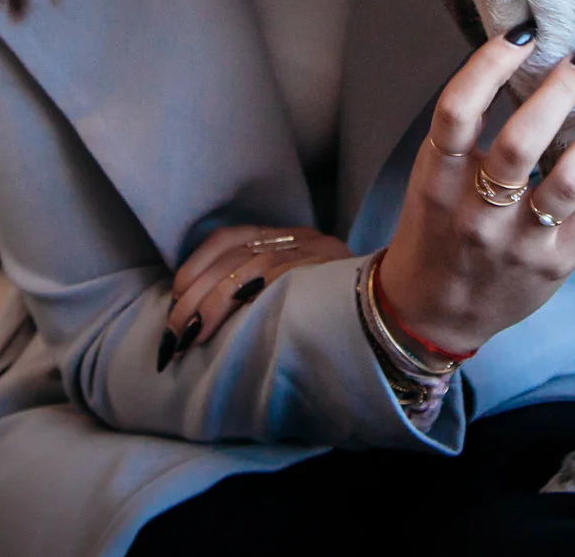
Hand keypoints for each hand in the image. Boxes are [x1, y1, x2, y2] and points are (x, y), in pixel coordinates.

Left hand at [163, 223, 350, 366]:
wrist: (401, 328)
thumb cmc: (339, 325)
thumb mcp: (295, 300)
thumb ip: (262, 294)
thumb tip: (200, 318)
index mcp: (293, 238)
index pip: (230, 238)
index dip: (195, 267)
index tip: (173, 300)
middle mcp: (306, 238)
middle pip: (233, 254)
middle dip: (194, 294)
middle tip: (173, 333)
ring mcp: (320, 253)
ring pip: (249, 265)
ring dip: (211, 303)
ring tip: (189, 336)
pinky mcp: (330, 271)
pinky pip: (277, 274)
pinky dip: (244, 296)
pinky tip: (226, 322)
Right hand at [377, 24, 574, 354]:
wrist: (436, 312)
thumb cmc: (438, 230)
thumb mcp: (432, 177)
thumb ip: (466, 134)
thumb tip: (521, 61)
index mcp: (436, 180)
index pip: (458, 110)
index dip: (491, 63)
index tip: (522, 35)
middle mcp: (475, 212)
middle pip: (522, 140)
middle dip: (559, 90)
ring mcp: (518, 242)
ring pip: (571, 176)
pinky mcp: (557, 263)